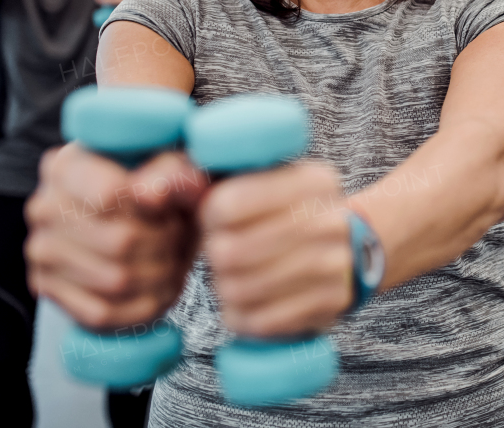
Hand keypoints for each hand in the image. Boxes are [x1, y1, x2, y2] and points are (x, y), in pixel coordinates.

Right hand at [25, 146, 206, 330]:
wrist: (139, 223)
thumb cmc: (155, 194)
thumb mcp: (173, 172)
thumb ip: (171, 174)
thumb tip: (154, 194)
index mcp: (68, 164)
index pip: (112, 195)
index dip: (155, 208)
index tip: (168, 206)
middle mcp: (43, 205)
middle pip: (121, 241)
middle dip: (165, 244)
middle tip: (176, 236)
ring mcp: (40, 249)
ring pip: (115, 279)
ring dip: (159, 275)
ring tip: (169, 258)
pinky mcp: (46, 287)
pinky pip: (102, 311)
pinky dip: (141, 304)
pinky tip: (154, 286)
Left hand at [201, 162, 353, 338]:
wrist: (351, 249)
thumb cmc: (284, 213)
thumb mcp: (256, 181)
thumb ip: (200, 180)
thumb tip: (151, 191)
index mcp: (312, 181)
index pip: (227, 204)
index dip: (209, 217)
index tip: (219, 219)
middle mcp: (331, 221)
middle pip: (230, 252)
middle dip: (216, 256)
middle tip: (225, 253)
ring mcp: (336, 266)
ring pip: (240, 290)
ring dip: (225, 287)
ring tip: (235, 276)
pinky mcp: (330, 306)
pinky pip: (259, 322)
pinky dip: (241, 314)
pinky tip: (248, 301)